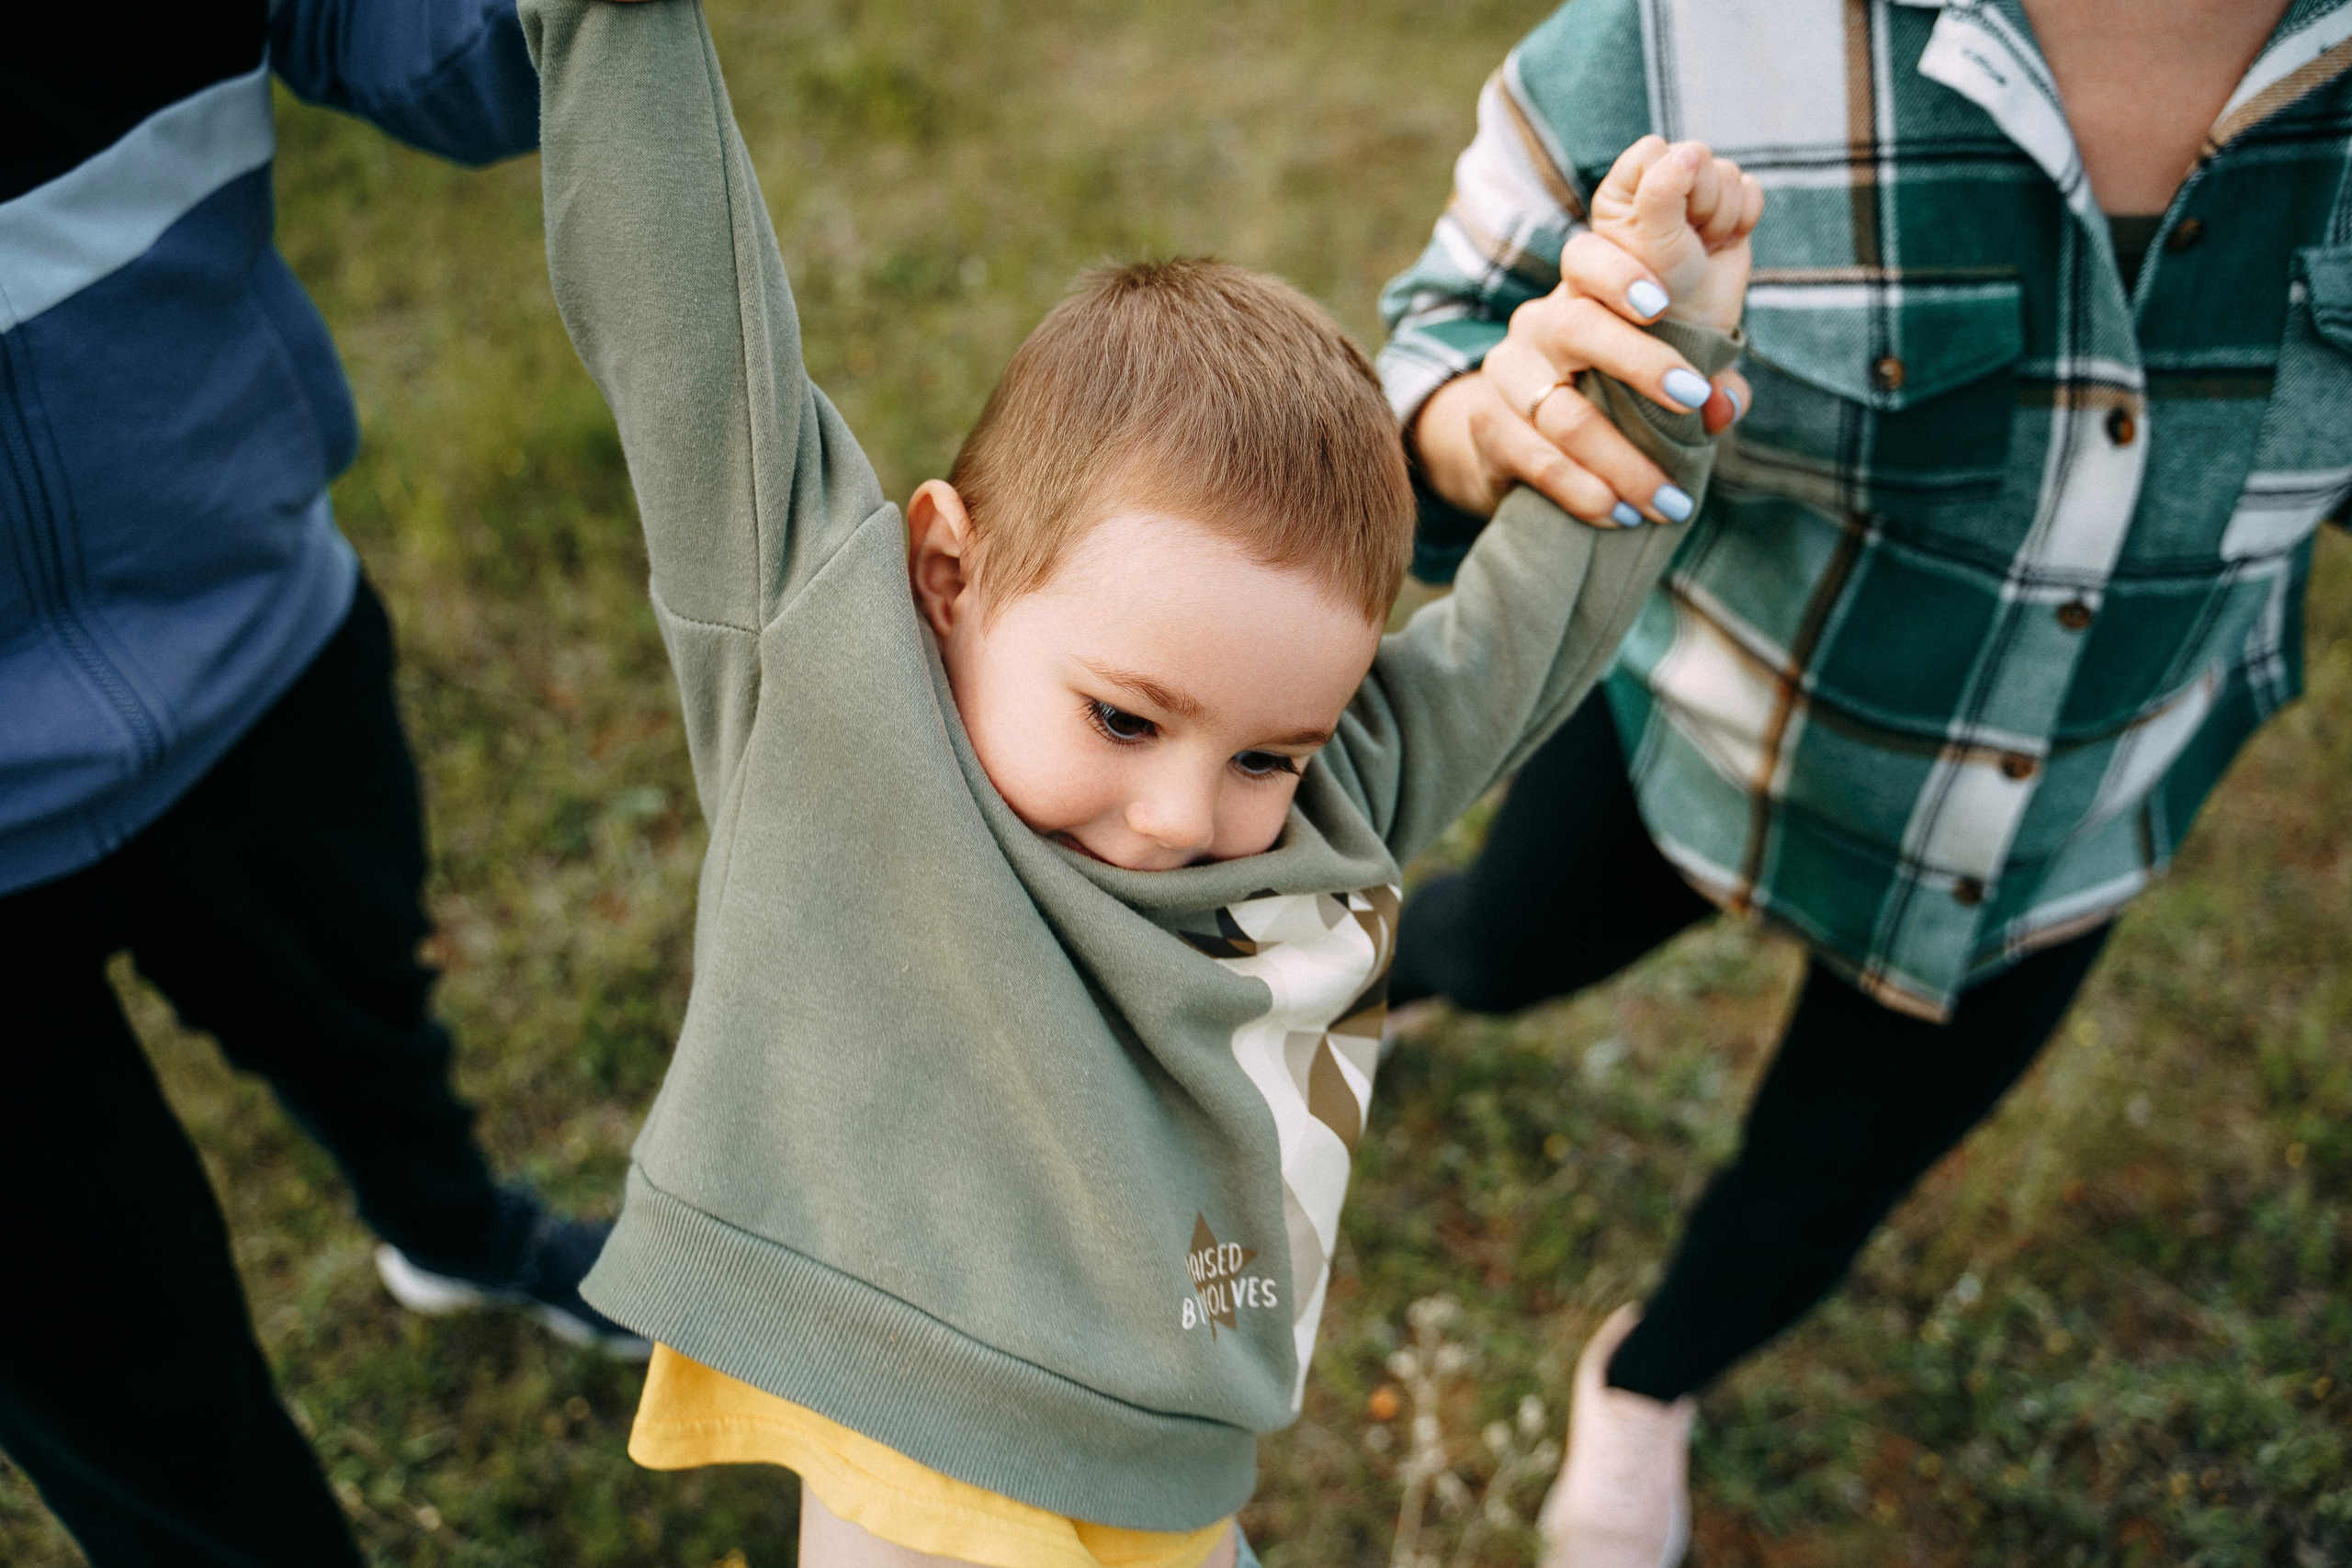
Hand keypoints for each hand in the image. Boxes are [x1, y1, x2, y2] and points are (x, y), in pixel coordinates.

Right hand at [1411, 146, 1760, 528]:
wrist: (1518, 440)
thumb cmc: (1612, 394)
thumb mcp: (1663, 376)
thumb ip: (1707, 384)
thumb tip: (1725, 405)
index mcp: (1583, 293)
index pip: (1588, 258)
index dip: (1620, 274)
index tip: (1663, 304)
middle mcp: (1538, 323)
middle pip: (1577, 329)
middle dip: (1641, 363)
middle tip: (1694, 400)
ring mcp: (1507, 373)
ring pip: (1563, 415)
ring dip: (1624, 463)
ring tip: (1667, 501)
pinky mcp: (1488, 426)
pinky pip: (1539, 460)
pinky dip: (1583, 492)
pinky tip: (1618, 513)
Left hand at [1587, 136, 1761, 330]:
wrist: (1691, 330)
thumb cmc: (1653, 293)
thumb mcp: (1651, 242)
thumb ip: (1661, 191)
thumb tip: (1688, 153)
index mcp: (1623, 187)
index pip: (1654, 150)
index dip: (1668, 187)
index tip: (1663, 232)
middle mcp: (1656, 182)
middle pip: (1696, 155)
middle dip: (1700, 204)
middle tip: (1687, 243)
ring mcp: (1695, 193)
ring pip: (1727, 172)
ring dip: (1720, 218)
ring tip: (1701, 248)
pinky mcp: (1727, 206)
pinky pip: (1751, 188)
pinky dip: (1743, 220)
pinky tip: (1722, 244)